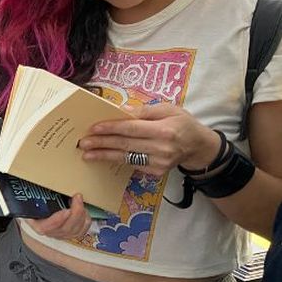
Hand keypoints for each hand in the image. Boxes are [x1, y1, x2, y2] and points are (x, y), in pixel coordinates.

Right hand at [26, 193, 92, 238]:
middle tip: (77, 198)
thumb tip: (32, 174)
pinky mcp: (72, 233)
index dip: (57, 220)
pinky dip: (85, 220)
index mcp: (37, 224)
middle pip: (65, 228)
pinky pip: (82, 230)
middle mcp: (50, 232)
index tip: (66, 210)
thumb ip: (32, 190)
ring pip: (76, 230)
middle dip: (75, 212)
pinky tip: (84, 209)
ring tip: (79, 200)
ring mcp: (62, 234)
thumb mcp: (30, 197)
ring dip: (81, 214)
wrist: (37, 210)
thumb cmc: (34, 203)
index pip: (47, 228)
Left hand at [79, 103, 220, 174]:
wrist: (198, 146)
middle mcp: (162, 148)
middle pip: (126, 145)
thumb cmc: (182, 123)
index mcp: (164, 130)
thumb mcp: (168, 109)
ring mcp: (159, 163)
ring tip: (87, 153)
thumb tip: (121, 110)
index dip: (112, 128)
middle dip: (102, 143)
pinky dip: (116, 160)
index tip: (94, 128)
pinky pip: (132, 165)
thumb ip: (145, 111)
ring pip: (126, 158)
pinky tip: (102, 157)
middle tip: (83, 143)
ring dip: (104, 155)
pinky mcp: (156, 172)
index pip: (132, 129)